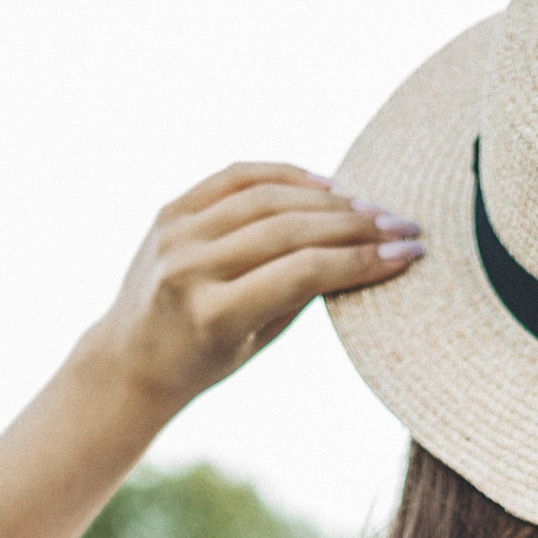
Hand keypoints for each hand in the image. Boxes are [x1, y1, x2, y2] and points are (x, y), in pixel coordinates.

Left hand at [84, 160, 423, 415]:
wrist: (129, 358)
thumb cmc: (204, 361)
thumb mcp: (257, 341)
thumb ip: (301, 292)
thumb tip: (363, 247)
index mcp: (213, 315)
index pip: (303, 273)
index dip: (362, 260)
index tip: (408, 254)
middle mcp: (190, 268)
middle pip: (290, 231)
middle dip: (356, 227)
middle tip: (403, 226)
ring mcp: (175, 234)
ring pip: (268, 200)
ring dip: (329, 201)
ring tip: (372, 209)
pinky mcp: (170, 210)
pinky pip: (236, 177)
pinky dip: (284, 176)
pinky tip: (325, 185)